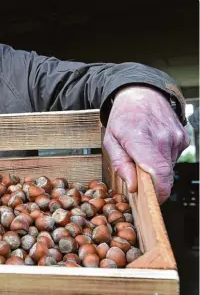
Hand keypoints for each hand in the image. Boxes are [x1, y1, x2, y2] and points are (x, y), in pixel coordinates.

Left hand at [103, 86, 189, 202]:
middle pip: (163, 174)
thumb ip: (120, 164)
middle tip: (137, 175)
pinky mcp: (183, 137)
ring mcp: (176, 137)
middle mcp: (162, 137)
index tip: (151, 200)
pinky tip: (153, 145)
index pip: (157, 172)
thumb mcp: (110, 140)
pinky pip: (173, 157)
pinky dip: (163, 158)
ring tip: (143, 152)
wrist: (141, 94)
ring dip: (155, 167)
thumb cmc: (123, 118)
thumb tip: (133, 186)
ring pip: (168, 167)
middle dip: (151, 181)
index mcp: (140, 137)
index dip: (158, 192)